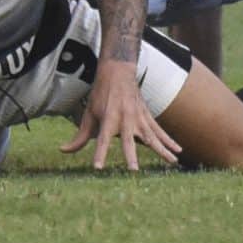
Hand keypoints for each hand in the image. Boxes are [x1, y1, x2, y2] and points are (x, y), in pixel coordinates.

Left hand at [60, 62, 179, 170]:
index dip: (100, 153)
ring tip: (172, 162)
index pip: (103, 140)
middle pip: (129, 141)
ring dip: (162, 150)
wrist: (118, 72)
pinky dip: (169, 141)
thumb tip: (63, 151)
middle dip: (131, 155)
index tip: (98, 167)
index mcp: (109, 118)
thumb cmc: (101, 95)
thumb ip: (80, 137)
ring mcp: (139, 118)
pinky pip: (160, 132)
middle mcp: (125, 119)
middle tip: (134, 170)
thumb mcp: (88, 114)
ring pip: (152, 137)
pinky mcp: (148, 117)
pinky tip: (178, 151)